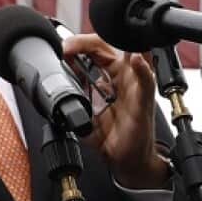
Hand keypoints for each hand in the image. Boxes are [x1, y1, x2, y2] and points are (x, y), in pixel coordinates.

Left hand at [61, 34, 167, 188]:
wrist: (125, 158)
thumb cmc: (111, 136)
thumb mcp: (84, 112)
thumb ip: (73, 94)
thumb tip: (55, 83)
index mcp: (110, 75)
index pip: (94, 48)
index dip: (77, 44)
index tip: (62, 50)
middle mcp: (124, 75)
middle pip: (109, 45)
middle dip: (87, 42)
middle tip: (68, 47)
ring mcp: (135, 85)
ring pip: (131, 53)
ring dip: (115, 44)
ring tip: (94, 45)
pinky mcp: (144, 99)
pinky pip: (146, 80)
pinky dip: (142, 68)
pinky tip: (135, 60)